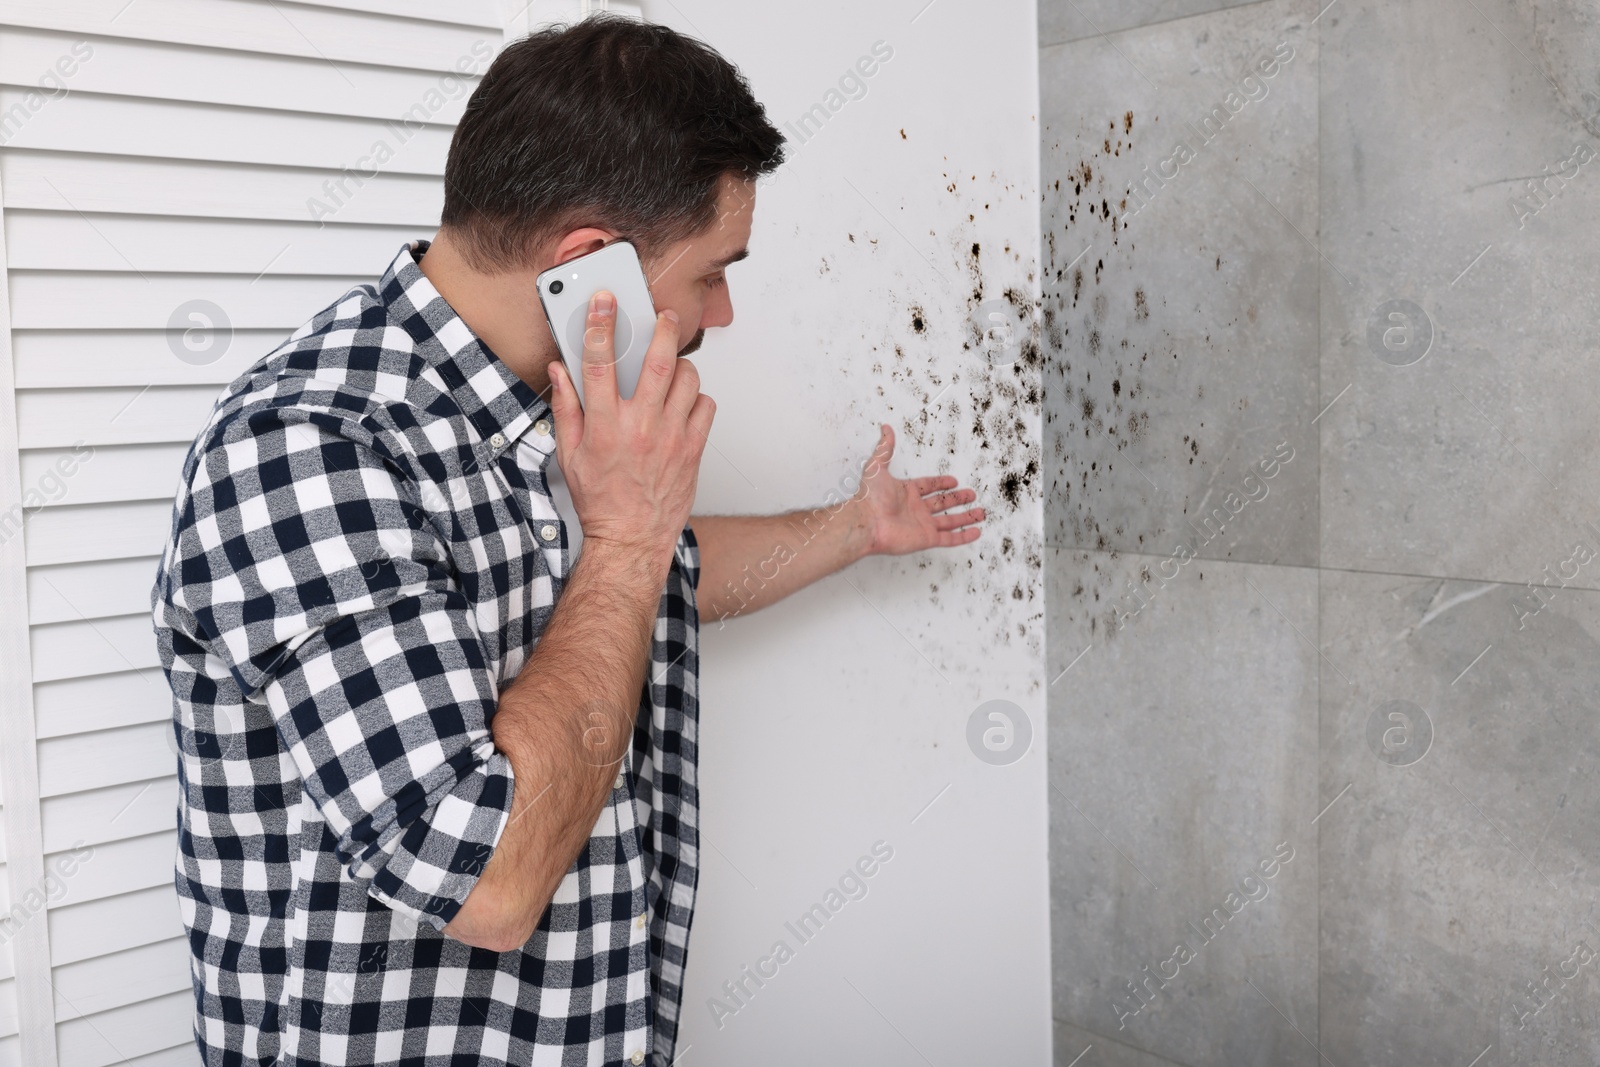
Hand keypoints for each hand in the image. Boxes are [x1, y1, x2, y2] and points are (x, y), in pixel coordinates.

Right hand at [547, 291, 714, 561]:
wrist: (632, 538)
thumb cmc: (600, 499)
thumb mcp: (569, 454)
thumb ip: (566, 408)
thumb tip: (560, 370)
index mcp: (603, 425)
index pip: (599, 363)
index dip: (601, 325)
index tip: (605, 301)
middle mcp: (639, 427)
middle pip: (657, 362)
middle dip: (662, 330)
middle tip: (663, 317)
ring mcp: (670, 437)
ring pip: (687, 381)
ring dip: (682, 366)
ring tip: (673, 368)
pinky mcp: (693, 449)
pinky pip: (705, 407)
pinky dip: (698, 397)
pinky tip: (684, 404)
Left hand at [850, 423, 983, 554]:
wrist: (866, 522)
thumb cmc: (869, 498)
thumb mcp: (877, 466)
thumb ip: (885, 448)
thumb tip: (885, 429)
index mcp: (906, 493)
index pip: (928, 486)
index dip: (941, 483)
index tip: (953, 481)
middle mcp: (915, 509)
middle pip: (942, 503)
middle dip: (957, 499)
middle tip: (971, 494)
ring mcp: (922, 525)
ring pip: (949, 521)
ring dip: (965, 517)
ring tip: (980, 513)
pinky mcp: (926, 539)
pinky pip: (949, 538)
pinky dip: (963, 536)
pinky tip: (975, 531)